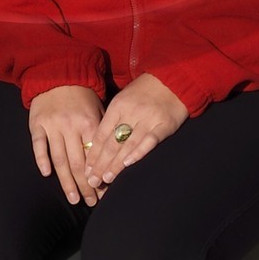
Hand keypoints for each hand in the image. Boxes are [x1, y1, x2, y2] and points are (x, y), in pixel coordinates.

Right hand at [28, 85, 106, 205]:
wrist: (58, 74)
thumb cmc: (83, 96)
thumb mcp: (99, 109)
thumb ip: (103, 133)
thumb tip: (112, 161)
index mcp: (89, 122)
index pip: (95, 156)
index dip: (100, 176)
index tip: (104, 193)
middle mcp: (70, 126)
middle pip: (78, 163)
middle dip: (86, 186)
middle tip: (91, 202)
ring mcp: (52, 126)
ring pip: (59, 159)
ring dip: (66, 182)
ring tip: (73, 199)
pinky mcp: (37, 124)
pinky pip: (39, 146)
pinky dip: (42, 160)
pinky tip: (47, 175)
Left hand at [85, 74, 187, 190]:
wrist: (172, 78)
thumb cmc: (144, 92)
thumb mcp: (124, 99)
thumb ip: (113, 120)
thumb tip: (98, 146)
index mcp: (117, 106)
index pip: (101, 134)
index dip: (93, 154)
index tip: (86, 170)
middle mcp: (131, 113)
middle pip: (112, 142)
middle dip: (100, 164)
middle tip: (93, 181)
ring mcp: (148, 118)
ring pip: (127, 145)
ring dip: (116, 164)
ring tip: (106, 179)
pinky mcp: (164, 124)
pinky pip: (149, 141)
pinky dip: (138, 153)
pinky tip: (128, 164)